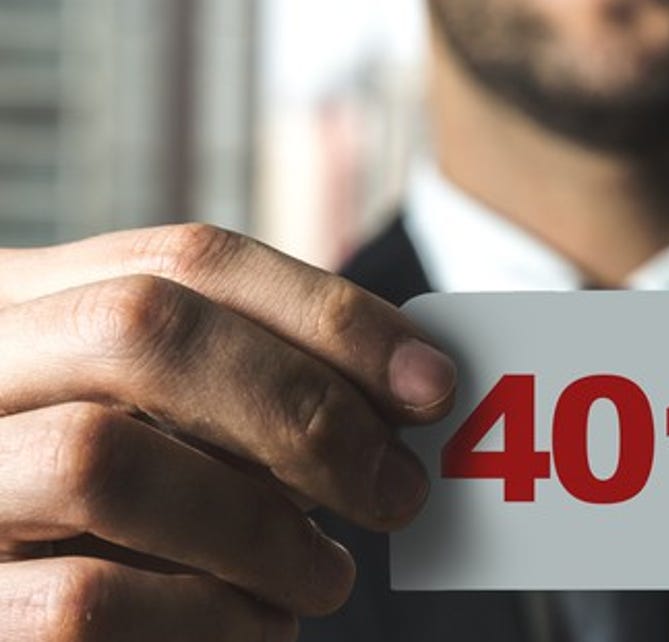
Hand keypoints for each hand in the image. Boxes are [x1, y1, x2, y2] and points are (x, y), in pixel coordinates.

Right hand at [0, 224, 456, 639]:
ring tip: (328, 578)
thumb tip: (409, 386)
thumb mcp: (172, 425)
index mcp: (27, 307)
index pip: (187, 259)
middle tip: (397, 490)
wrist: (31, 611)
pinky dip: (208, 617)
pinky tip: (258, 625)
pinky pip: (84, 601)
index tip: (432, 383)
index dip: (329, 314)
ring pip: (102, 460)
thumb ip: (253, 390)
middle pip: (143, 326)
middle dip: (302, 406)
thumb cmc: (114, 519)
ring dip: (260, 527)